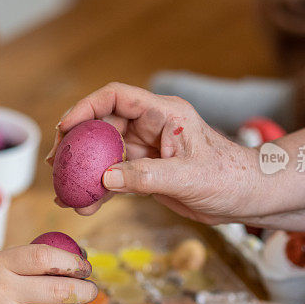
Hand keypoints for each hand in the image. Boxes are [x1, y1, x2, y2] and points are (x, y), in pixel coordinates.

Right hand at [46, 82, 259, 223]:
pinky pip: (114, 176)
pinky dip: (99, 190)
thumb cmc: (229, 178)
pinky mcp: (146, 171)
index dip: (86, 107)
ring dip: (84, 171)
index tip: (65, 127)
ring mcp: (146, 148)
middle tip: (57, 164)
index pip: (116, 97)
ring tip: (64, 191)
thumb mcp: (188, 177)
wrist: (247, 198)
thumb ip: (146, 176)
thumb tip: (104, 178)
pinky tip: (85, 206)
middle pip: (102, 125)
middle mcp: (150, 126)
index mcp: (163, 113)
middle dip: (77, 143)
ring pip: (104, 154)